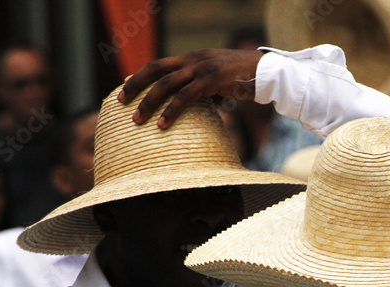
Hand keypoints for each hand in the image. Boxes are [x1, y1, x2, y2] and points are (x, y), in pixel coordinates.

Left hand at [118, 49, 264, 128]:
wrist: (269, 73)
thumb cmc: (245, 81)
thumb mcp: (219, 83)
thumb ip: (204, 92)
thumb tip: (195, 110)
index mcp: (193, 58)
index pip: (160, 64)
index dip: (141, 75)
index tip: (125, 89)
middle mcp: (194, 59)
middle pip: (156, 69)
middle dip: (135, 85)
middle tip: (120, 101)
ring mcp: (202, 68)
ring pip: (166, 84)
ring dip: (148, 102)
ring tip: (137, 119)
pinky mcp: (212, 80)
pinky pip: (186, 96)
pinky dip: (171, 111)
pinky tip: (162, 124)